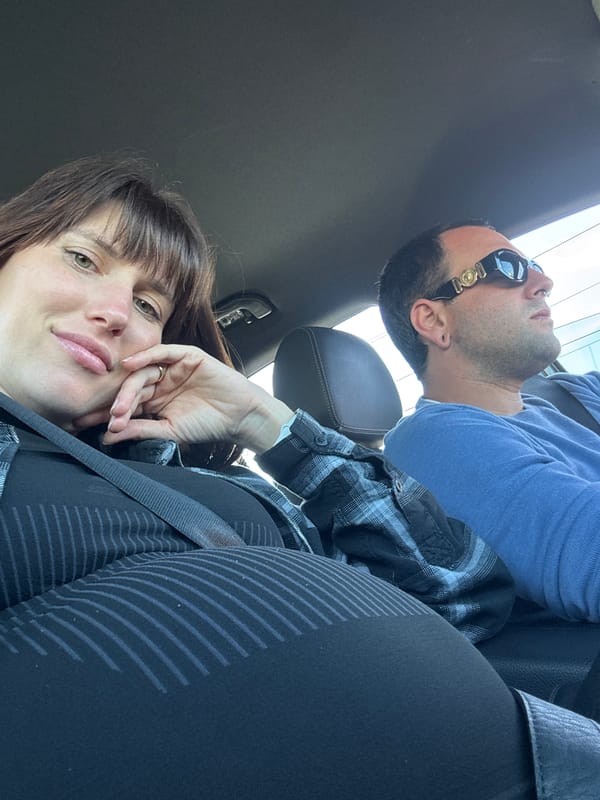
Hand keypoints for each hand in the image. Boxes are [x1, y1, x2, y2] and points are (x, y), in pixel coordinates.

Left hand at [74, 344, 293, 453]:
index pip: (126, 404)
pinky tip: (130, 365)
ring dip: (129, 388)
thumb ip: (141, 430)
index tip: (86, 423)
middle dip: (117, 403)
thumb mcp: (170, 430)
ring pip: (143, 372)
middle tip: (111, 418)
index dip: (107, 413)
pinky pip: (163, 352)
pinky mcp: (187, 356)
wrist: (240, 417)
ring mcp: (173, 369)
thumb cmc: (209, 425)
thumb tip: (108, 436)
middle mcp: (161, 383)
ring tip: (121, 406)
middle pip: (131, 388)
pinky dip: (146, 356)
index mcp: (155, 402)